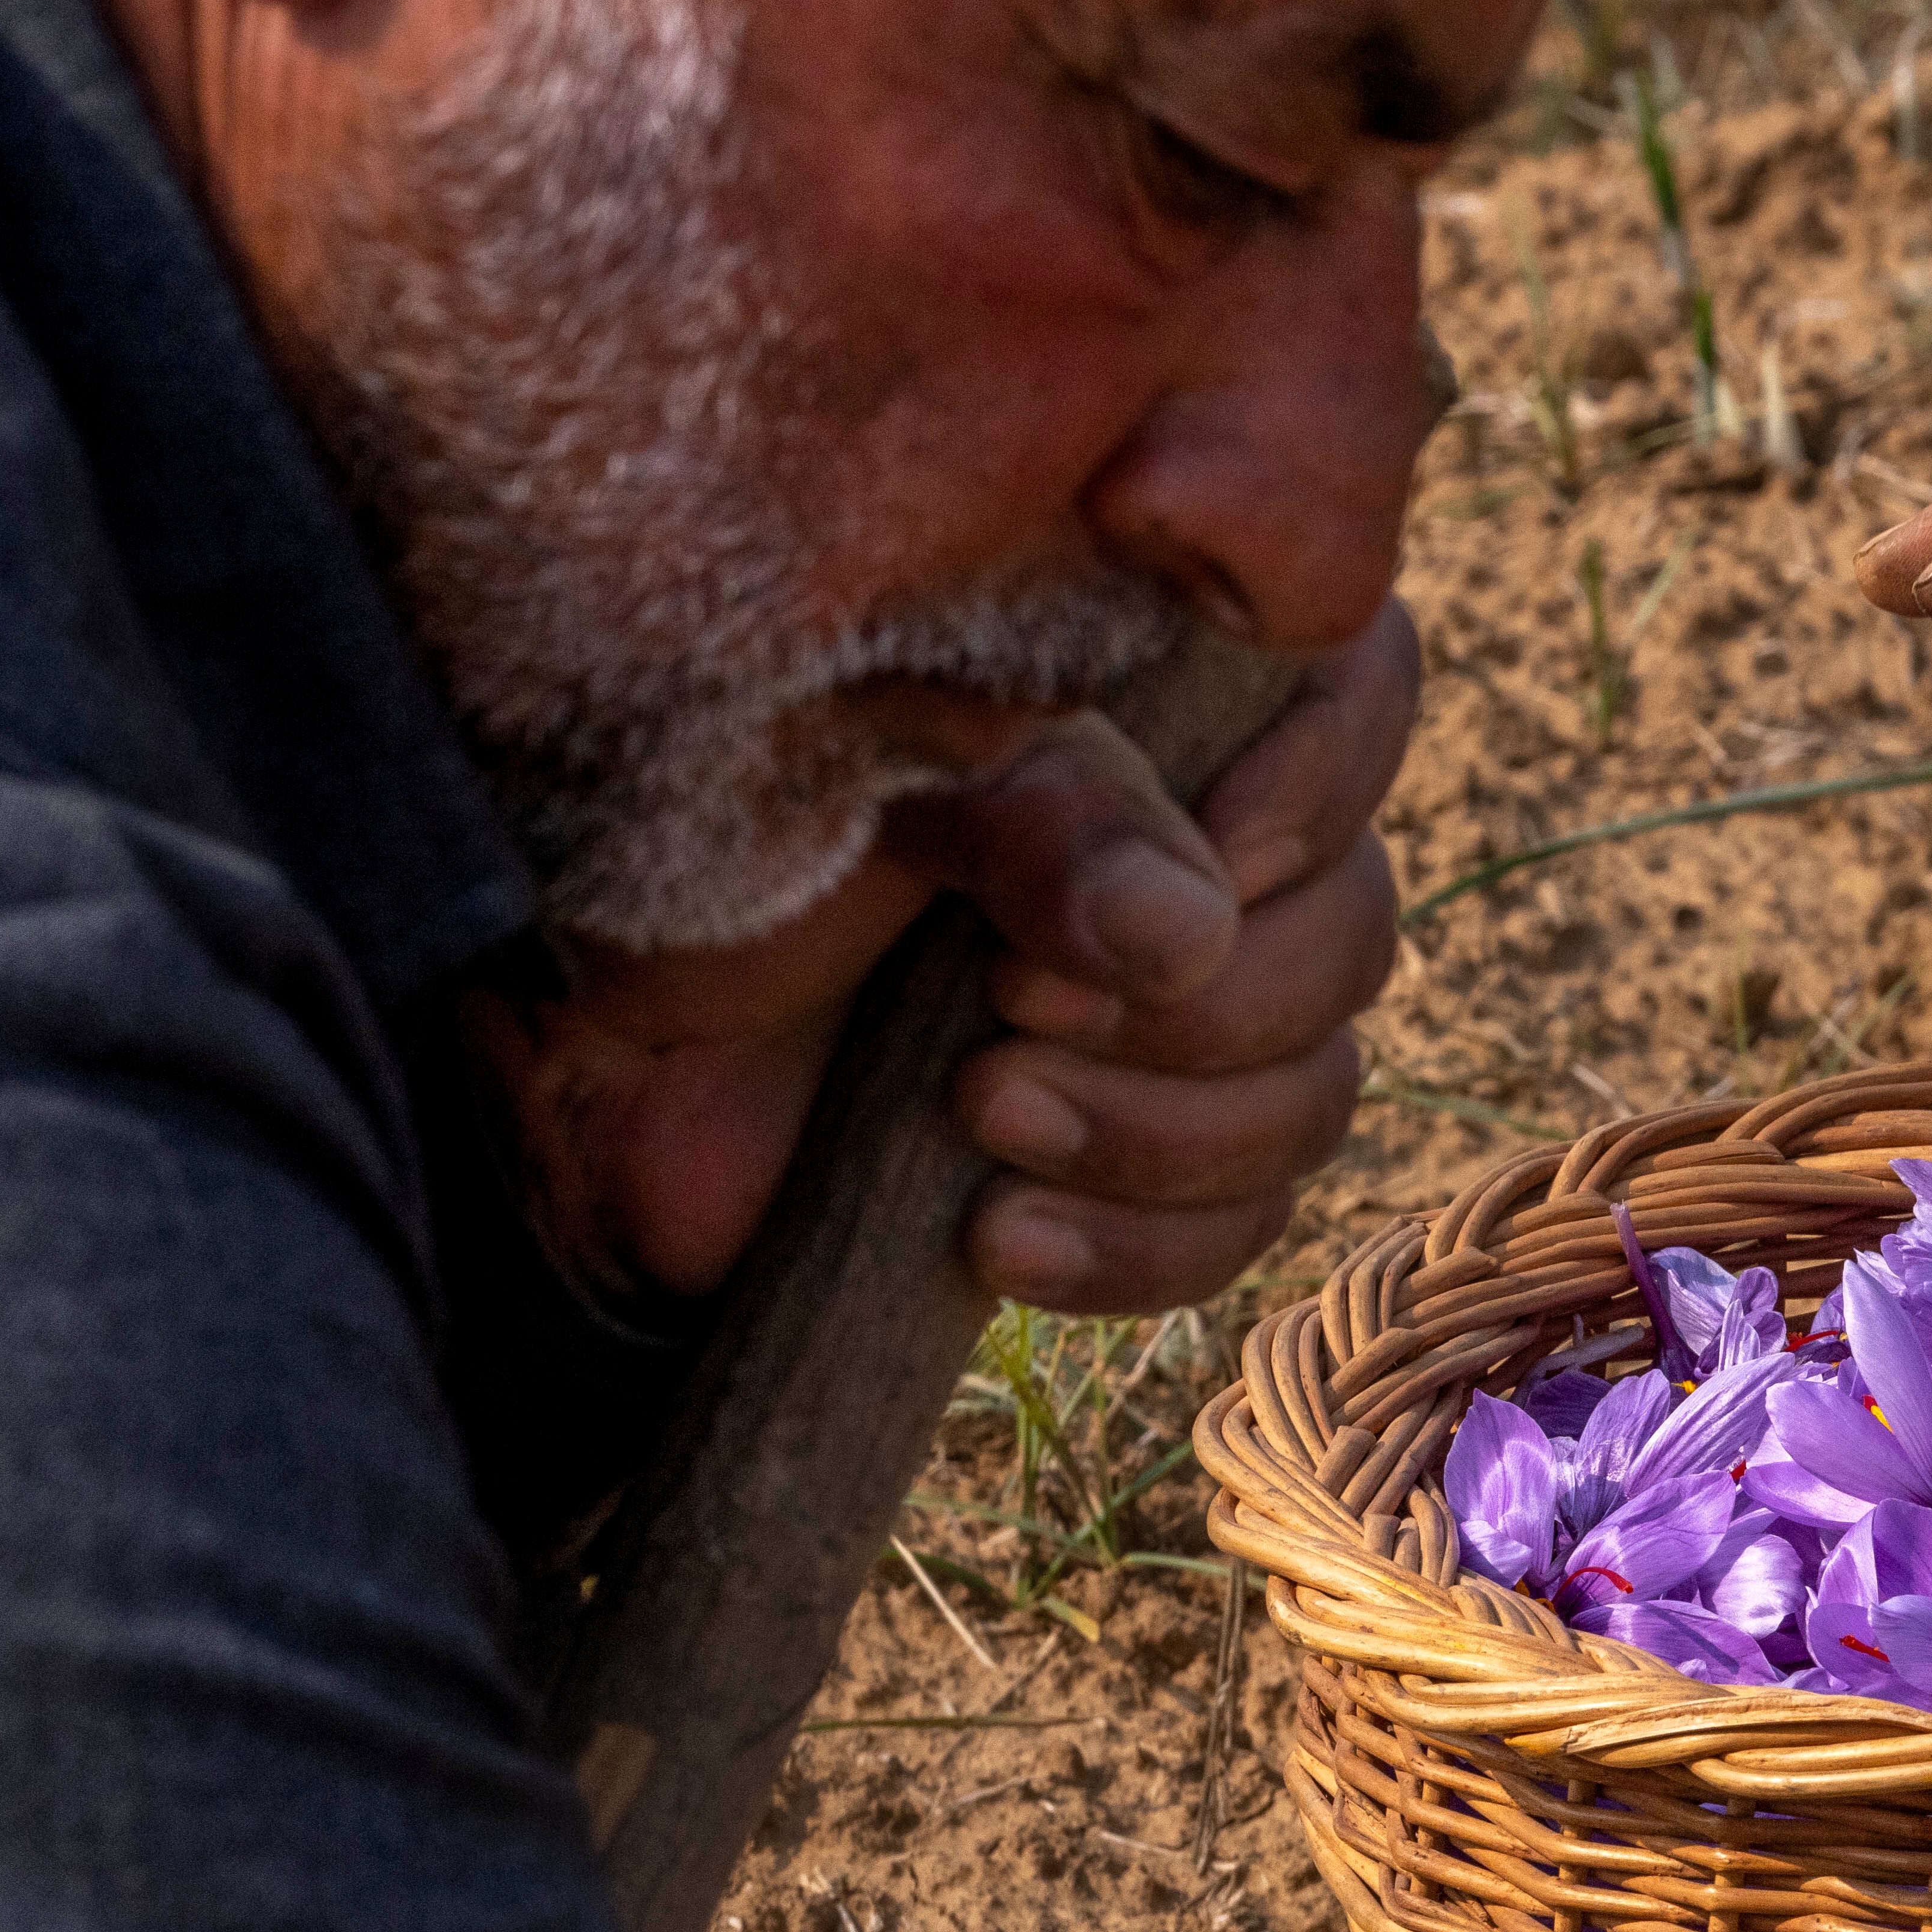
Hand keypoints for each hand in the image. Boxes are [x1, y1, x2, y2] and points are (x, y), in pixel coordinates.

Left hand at [472, 604, 1412, 1316]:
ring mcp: (1182, 1012)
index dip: (1318, 779)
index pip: (1354, 685)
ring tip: (978, 1116)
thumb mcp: (858, 779)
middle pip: (1354, 924)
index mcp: (1150, 688)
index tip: (1212, 847)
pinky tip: (999, 1237)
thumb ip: (1037, 817)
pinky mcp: (1141, 1159)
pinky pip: (1244, 1224)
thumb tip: (1189, 930)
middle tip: (1010, 1003)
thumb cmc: (695, 857)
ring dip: (1160, 1131)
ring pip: (1316, 1089)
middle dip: (1207, 1005)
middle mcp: (1199, 839)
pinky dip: (1137, 1245)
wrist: (576, 1066)